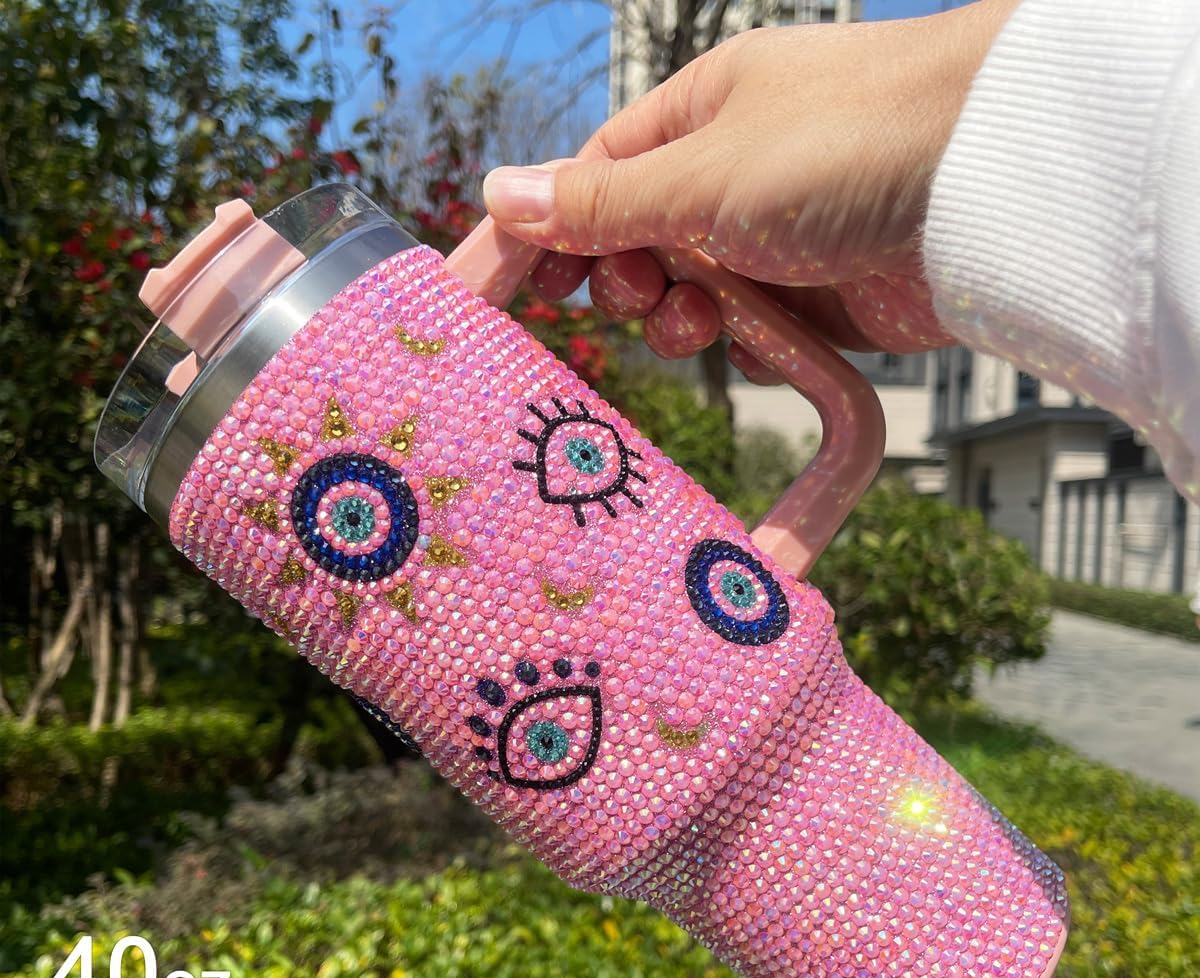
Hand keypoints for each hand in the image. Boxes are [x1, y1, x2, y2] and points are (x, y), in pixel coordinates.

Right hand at [483, 0, 1019, 381]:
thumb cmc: (843, 146)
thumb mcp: (698, 174)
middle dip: (627, 281)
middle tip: (640, 296)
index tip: (523, 286)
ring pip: (693, 296)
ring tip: (698, 320)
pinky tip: (747, 340)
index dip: (555, 230)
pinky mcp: (819, 297)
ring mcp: (779, 237)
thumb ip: (599, 202)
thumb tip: (500, 193)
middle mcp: (736, 172)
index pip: (598, 174)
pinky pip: (750, 333)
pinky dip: (739, 345)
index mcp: (700, 114)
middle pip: (640, 242)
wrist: (987, 184)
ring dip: (679, 320)